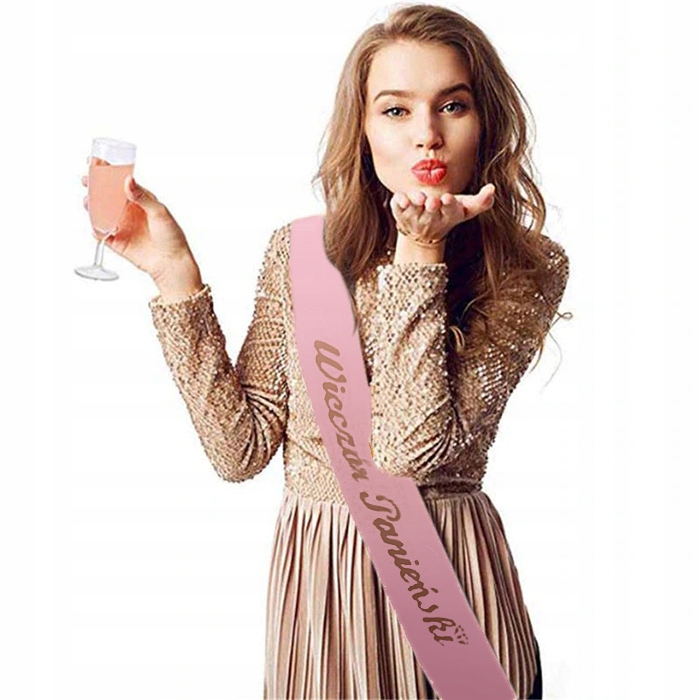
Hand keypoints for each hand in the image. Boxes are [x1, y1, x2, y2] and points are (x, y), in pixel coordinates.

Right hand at [81, 156, 195, 280]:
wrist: (172, 263)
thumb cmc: (172, 237)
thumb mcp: (159, 212)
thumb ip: (142, 197)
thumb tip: (128, 180)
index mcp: (140, 201)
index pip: (120, 183)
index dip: (107, 173)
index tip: (95, 162)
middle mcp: (129, 212)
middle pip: (107, 196)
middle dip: (94, 187)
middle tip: (85, 180)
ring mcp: (122, 227)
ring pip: (101, 213)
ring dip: (92, 206)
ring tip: (88, 201)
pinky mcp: (118, 243)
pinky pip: (101, 234)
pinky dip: (95, 229)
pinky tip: (94, 226)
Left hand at [389, 183, 495, 246]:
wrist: (424, 233)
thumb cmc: (448, 213)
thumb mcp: (466, 209)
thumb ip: (482, 201)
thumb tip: (492, 188)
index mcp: (448, 215)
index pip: (451, 211)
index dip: (449, 206)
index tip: (448, 199)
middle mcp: (431, 218)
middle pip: (432, 212)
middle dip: (432, 206)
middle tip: (433, 201)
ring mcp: (415, 216)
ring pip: (414, 210)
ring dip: (415, 204)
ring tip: (417, 198)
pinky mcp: (400, 212)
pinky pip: (397, 208)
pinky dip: (398, 203)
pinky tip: (400, 198)